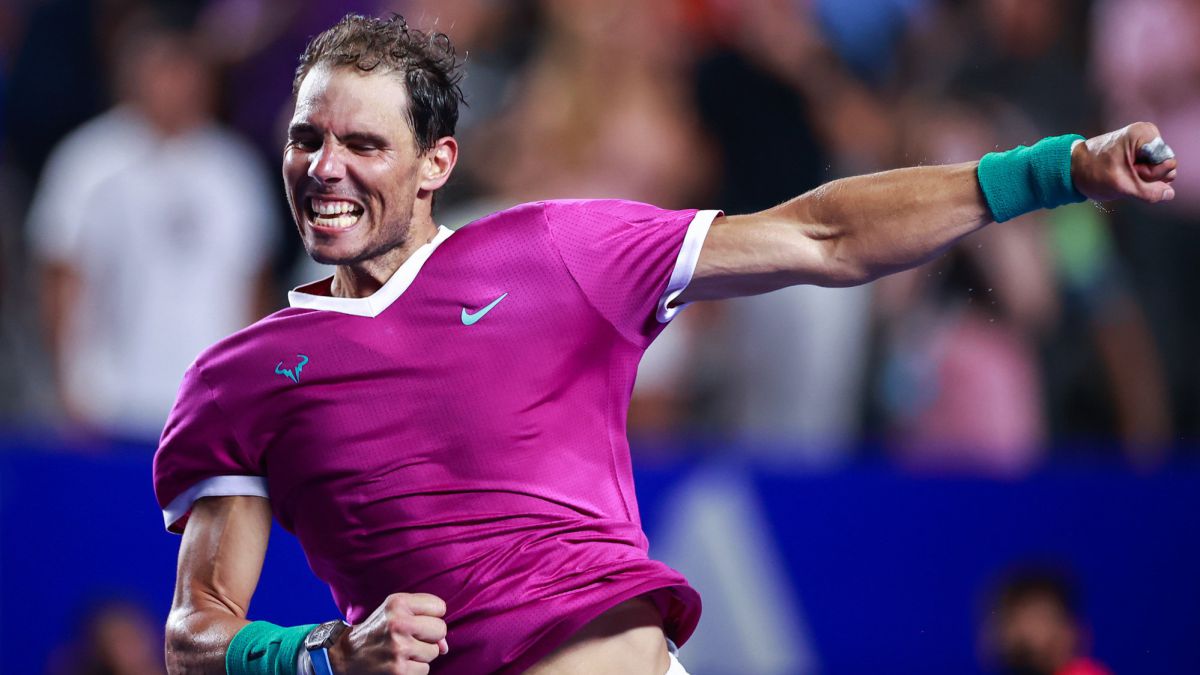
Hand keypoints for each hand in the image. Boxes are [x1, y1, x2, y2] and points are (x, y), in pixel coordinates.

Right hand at [328, 593, 449, 674]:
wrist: (346, 656)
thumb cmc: (378, 631)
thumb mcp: (396, 613)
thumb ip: (425, 619)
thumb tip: (445, 647)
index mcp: (397, 603)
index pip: (439, 606)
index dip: (431, 616)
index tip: (416, 620)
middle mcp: (398, 623)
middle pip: (441, 629)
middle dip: (430, 636)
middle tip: (410, 638)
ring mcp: (399, 648)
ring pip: (434, 652)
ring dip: (421, 655)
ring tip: (401, 651)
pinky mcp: (399, 670)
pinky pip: (425, 669)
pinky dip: (415, 669)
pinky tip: (398, 663)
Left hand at [1071, 122, 1177, 203]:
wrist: (1073, 167)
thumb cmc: (1093, 172)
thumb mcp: (1122, 186)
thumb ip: (1150, 192)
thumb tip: (1169, 194)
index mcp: (1145, 134)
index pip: (1168, 165)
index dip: (1149, 174)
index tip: (1128, 170)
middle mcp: (1149, 135)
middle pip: (1166, 167)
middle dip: (1147, 177)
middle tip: (1123, 173)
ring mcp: (1145, 144)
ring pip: (1160, 172)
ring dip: (1142, 179)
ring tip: (1121, 173)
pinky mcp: (1140, 153)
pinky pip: (1151, 172)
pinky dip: (1138, 177)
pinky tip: (1123, 174)